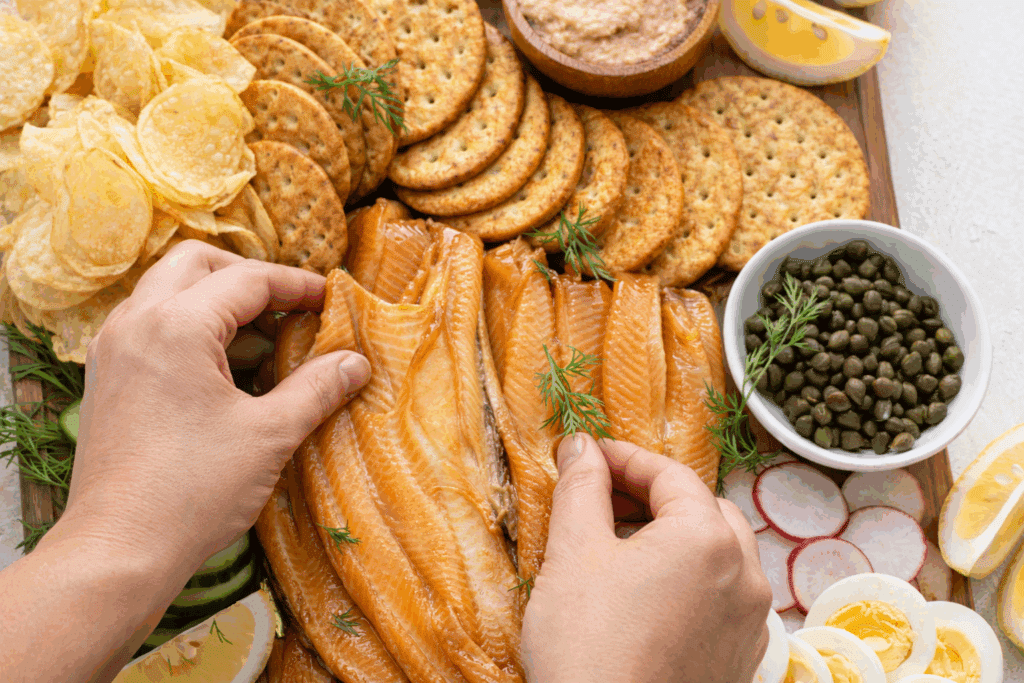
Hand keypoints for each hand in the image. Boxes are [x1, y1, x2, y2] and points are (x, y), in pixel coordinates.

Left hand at [47, 241, 370, 576]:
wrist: (118, 549)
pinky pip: (150, 324)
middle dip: (249, 276)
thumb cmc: (192, 491)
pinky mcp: (106, 377)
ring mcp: (114, 349)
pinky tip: (221, 369)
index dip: (297, 286)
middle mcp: (136, 323)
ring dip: (217, 300)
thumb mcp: (269, 435)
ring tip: (261, 339)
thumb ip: (316, 388)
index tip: (331, 302)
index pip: (248, 279)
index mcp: (177, 325)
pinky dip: (189, 326)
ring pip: (168, 290)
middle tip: (290, 308)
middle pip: (197, 263)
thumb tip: (356, 363)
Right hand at [521, 434, 771, 682]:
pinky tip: (647, 596)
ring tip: (621, 547)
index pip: (670, 475)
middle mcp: (745, 575)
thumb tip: (580, 446)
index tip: (586, 458)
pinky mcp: (741, 660)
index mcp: (708, 538)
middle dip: (653, 497)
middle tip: (601, 500)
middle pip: (703, 509)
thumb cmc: (587, 643)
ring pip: (719, 554)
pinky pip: (723, 598)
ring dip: (674, 537)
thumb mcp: (573, 552)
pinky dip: (690, 580)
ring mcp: (749, 622)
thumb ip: (582, 488)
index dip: (623, 459)